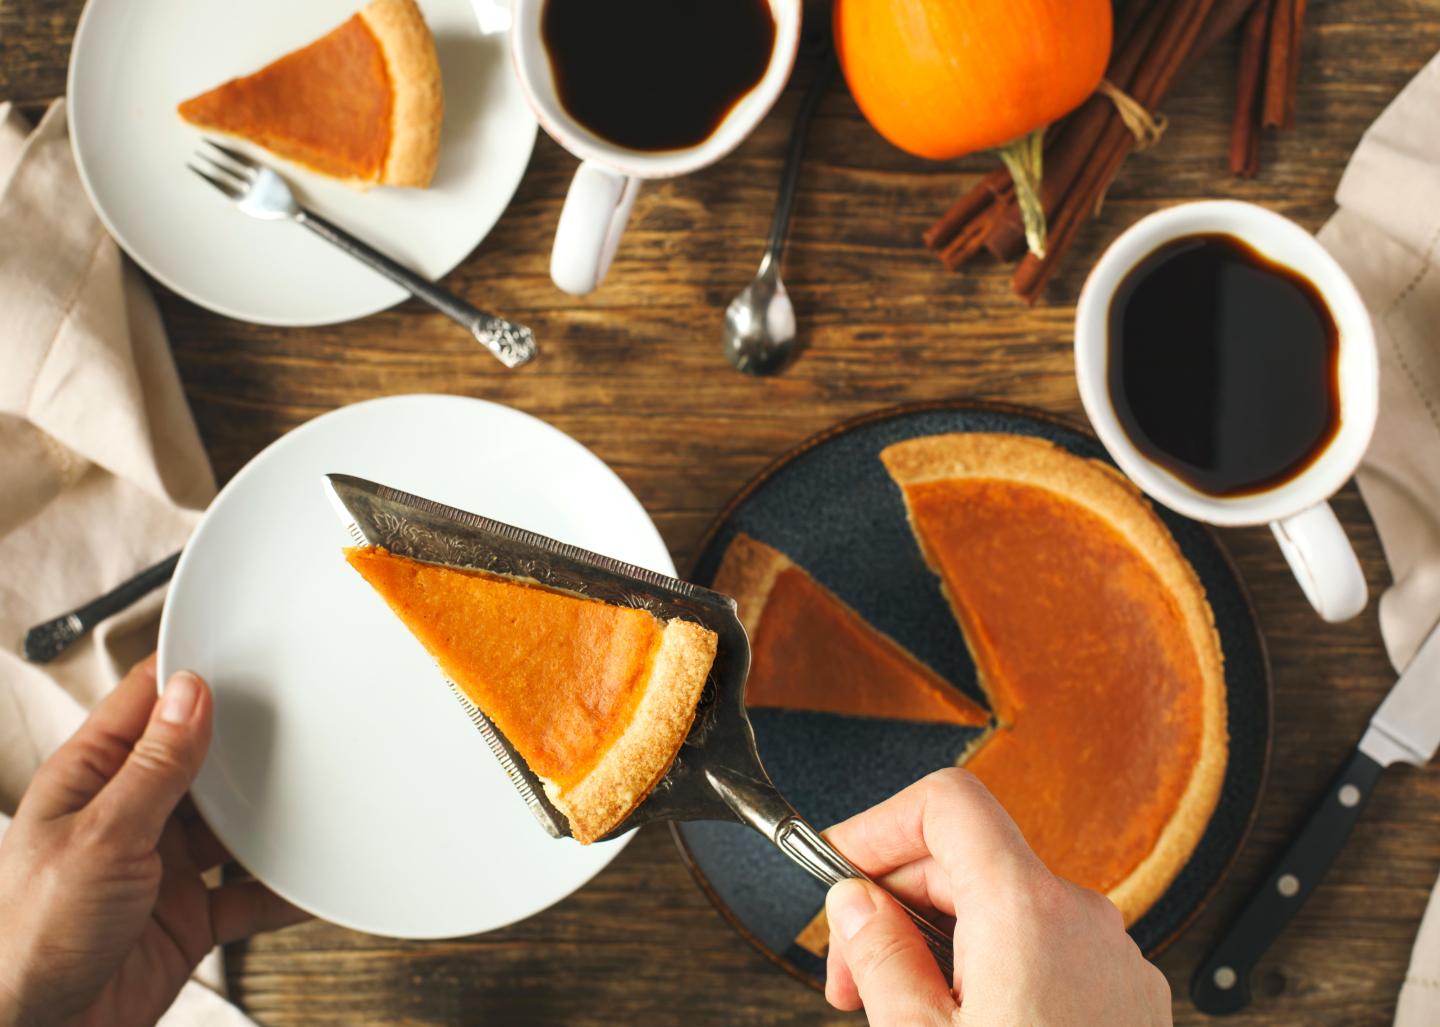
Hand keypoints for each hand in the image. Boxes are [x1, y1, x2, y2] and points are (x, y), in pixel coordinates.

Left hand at [0, 656, 307, 1026]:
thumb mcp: (100, 838)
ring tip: (316, 795)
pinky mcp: (186, 918)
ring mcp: (159, 869)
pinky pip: (247, 895)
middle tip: (298, 720)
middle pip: (199, 762)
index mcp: (89, 781)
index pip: (145, 705)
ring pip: (230, 826)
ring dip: (270, 818)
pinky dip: (282, 889)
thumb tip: (189, 693)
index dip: (192, 677)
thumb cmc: (27, 940)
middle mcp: (126, 817)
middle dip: (245, 746)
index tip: (245, 659)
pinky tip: (311, 878)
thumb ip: (153, 768)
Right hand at [824, 768, 1171, 1025]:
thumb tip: (855, 902)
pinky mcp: (1125, 1002)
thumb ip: (879, 956)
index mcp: (1027, 912)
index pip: (946, 805)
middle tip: (848, 976)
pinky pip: (1045, 949)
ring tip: (901, 1015)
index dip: (878, 826)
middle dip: (895, 902)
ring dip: (938, 941)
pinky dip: (990, 967)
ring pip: (1004, 908)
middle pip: (969, 858)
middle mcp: (1082, 920)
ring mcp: (1113, 961)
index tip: (837, 869)